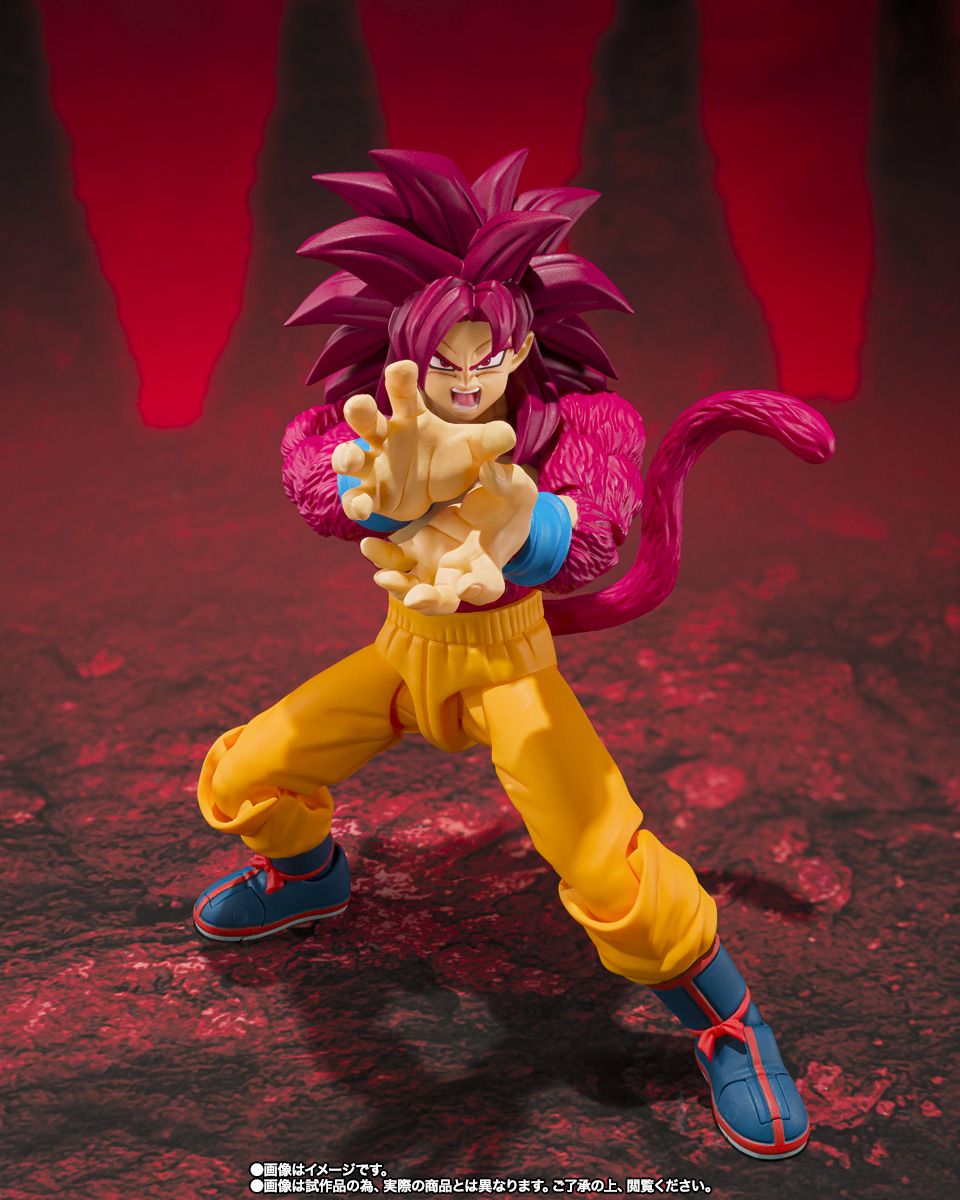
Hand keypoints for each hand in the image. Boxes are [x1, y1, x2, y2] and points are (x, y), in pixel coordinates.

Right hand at [331, 360, 515, 522]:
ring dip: (346, 457)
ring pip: (351, 457)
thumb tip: (508, 435)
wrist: (442, 495)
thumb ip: (489, 442)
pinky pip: (357, 497)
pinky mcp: (372, 494)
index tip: (402, 368)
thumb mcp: (475, 450)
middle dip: (359, 410)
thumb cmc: (452, 459)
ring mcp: (376, 465)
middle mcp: (387, 437)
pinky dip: (355, 502)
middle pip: (367, 418)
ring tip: (351, 460)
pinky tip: (362, 508)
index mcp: (412, 418)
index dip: (400, 379)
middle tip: (359, 405)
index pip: (404, 393)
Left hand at [359, 461, 538, 614]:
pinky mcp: (415, 550)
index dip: (478, 590)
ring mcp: (435, 565)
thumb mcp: (516, 488)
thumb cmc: (509, 500)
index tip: (466, 586)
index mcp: (489, 564)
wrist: (487, 501)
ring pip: (414, 587)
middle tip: (415, 599)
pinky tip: (369, 545)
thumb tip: (490, 471)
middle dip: (430, 602)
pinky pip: (395, 561)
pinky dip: (382, 558)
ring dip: (398, 586)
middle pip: (445, 599)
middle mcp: (460, 574)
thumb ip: (506, 483)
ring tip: (383, 576)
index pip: (487, 586)